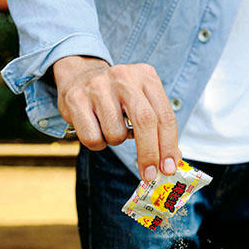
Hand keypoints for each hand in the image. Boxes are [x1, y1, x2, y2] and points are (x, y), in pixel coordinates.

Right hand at [53, 55, 180, 181]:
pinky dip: (97, 142)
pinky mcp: (76, 99)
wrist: (79, 74)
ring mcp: (98, 87)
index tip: (168, 168)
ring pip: (116, 133)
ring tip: (111, 127)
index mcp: (146, 76)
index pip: (165, 116)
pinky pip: (92, 137)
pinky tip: (96, 128)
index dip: (168, 145)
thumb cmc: (117, 94)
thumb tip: (172, 158)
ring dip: (116, 141)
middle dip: (149, 153)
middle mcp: (124, 78)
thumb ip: (158, 125)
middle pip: (145, 122)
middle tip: (149, 174)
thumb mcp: (142, 99)